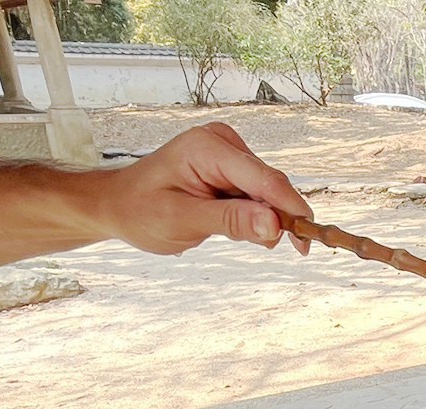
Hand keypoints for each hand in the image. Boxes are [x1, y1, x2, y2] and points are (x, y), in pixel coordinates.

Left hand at [99, 123, 311, 254]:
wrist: (117, 204)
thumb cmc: (140, 210)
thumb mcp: (182, 220)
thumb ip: (230, 221)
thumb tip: (274, 226)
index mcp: (207, 148)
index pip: (265, 179)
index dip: (291, 210)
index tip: (307, 239)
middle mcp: (222, 143)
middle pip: (272, 185)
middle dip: (278, 218)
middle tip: (275, 247)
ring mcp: (228, 153)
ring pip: (268, 192)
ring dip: (265, 219)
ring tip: (240, 236)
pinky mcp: (232, 166)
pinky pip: (259, 193)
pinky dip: (256, 214)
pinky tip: (239, 225)